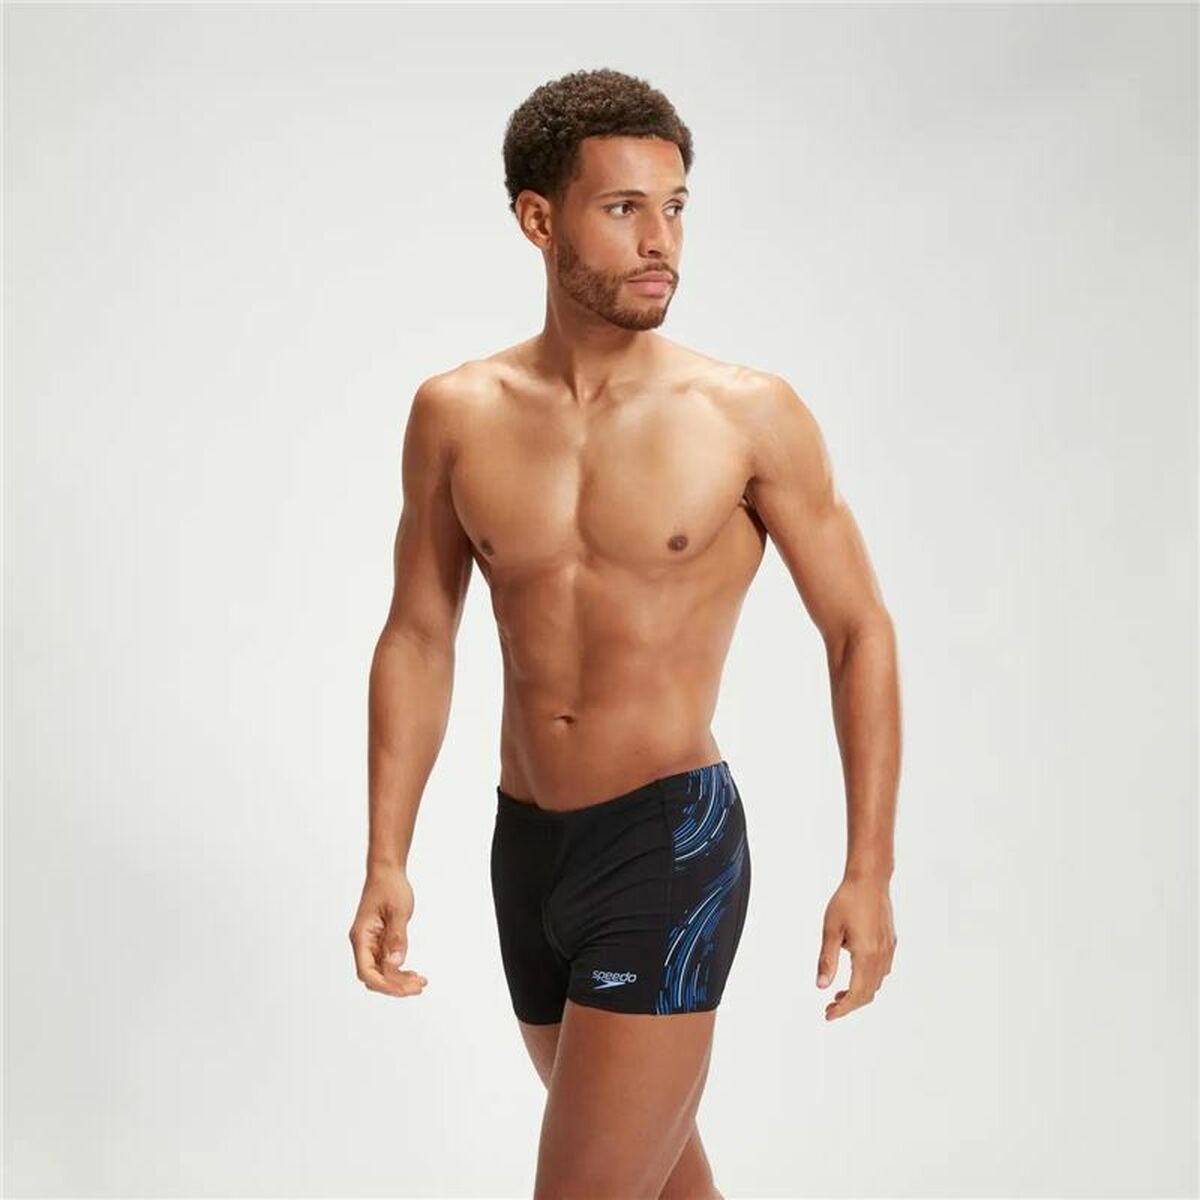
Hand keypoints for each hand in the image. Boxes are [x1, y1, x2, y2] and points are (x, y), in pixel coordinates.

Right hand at [349, 866, 428, 997]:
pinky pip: (386, 963)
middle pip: (374, 977)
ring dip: (399, 981)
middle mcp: (362, 944)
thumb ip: (396, 938)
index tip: (406, 988)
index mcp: (361, 937)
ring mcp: (370, 944)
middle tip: (420, 986)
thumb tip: (396, 963)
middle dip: (395, 986)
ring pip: (381, 973)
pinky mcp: (378, 942)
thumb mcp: (398, 911)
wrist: (387, 872)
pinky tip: (414, 974)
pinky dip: (399, 971)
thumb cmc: (390, 887)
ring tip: (421, 982)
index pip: (366, 972)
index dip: (385, 984)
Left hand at [816, 876, 895, 1019]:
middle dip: (850, 1004)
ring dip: (859, 993)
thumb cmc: (847, 901)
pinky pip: (882, 971)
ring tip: (840, 994)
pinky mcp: (890, 942)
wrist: (869, 880)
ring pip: (877, 983)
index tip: (828, 1014)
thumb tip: (821, 986)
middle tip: (830, 1007)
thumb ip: (827, 959)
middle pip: (868, 993)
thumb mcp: (830, 930)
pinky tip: (855, 974)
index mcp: (866, 955)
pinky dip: (869, 980)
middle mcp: (881, 956)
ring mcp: (888, 950)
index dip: (843, 1008)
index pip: (857, 993)